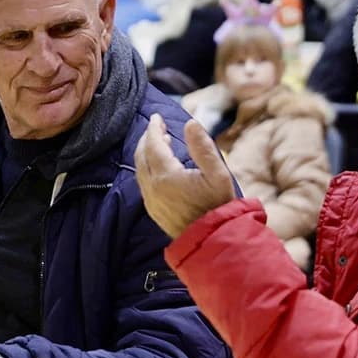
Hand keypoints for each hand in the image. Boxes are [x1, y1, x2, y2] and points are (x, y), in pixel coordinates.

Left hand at [134, 114, 236, 238]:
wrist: (211, 240)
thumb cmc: (218, 206)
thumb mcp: (218, 174)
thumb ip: (203, 147)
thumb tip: (191, 124)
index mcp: (166, 176)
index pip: (153, 144)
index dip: (154, 128)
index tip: (157, 117)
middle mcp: (153, 187)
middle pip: (141, 155)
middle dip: (147, 138)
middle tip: (157, 128)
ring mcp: (151, 200)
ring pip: (139, 170)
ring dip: (145, 153)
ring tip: (158, 143)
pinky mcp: (153, 210)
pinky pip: (143, 183)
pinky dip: (146, 168)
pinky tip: (158, 167)